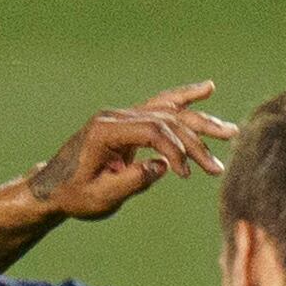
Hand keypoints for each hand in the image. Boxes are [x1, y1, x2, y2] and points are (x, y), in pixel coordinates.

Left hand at [23, 82, 237, 221]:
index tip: (184, 174)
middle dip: (196, 141)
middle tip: (218, 167)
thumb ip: (130, 182)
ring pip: (169, 112)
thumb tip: (163, 166)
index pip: (152, 129)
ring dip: (200, 122)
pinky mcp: (130, 123)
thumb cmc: (74, 195)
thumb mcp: (99, 197)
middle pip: (166, 120)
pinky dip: (185, 98)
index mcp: (105, 130)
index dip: (174, 149)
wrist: (54, 187)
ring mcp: (123, 117)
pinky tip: (208, 88)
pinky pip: (161, 106)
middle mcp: (115, 117)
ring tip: (232, 131)